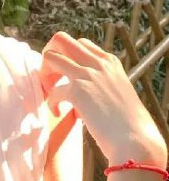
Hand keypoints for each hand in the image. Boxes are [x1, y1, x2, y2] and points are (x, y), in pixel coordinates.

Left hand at [39, 31, 166, 164]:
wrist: (136, 140)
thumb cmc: (127, 124)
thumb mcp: (117, 92)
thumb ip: (101, 83)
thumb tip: (82, 89)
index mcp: (109, 62)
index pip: (80, 44)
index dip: (66, 58)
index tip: (65, 77)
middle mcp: (98, 63)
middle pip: (61, 39)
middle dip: (49, 57)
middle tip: (51, 80)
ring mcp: (88, 75)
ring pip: (50, 56)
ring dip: (44, 76)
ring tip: (52, 95)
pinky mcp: (78, 91)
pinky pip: (52, 90)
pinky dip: (50, 103)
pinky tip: (58, 114)